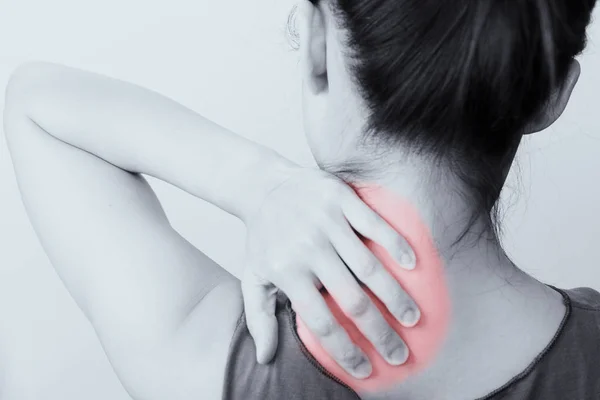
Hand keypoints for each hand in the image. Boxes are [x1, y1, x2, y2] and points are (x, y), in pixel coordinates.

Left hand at [241, 166, 419, 378]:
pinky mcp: (341, 199)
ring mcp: (326, 223)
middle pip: (353, 300)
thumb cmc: (262, 238)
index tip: (366, 370)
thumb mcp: (252, 278)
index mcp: (287, 273)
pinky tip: (413, 264)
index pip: (321, 322)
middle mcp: (308, 249)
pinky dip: (396, 245)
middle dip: (380, 332)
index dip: (346, 351)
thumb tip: (264, 359)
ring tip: (413, 318)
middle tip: (399, 353)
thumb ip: (258, 319)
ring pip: (369, 267)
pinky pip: (375, 225)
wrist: (262, 186)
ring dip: (395, 296)